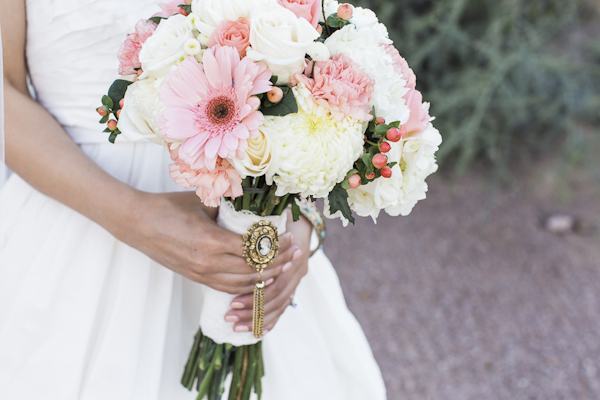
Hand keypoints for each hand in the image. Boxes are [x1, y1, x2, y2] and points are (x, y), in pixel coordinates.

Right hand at [108, 190, 298, 293]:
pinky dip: (246, 286)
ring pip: (242, 284)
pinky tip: (258, 279)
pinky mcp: (196, 278)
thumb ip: (230, 208)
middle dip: (278, 264)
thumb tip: (256, 205)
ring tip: (282, 268)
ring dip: (264, 278)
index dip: (276, 247)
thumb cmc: (169, 207)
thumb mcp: (203, 202)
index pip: (255, 250)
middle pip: (253, 271)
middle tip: (294, 254)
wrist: (136, 223)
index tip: (289, 238)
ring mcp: (201, 274)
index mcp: (212, 241)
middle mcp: (208, 263)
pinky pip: (227, 287)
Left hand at [224, 210, 311, 332]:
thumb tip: (219, 216)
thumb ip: (243, 218)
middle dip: (251, 309)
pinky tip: (257, 333)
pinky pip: (283, 307)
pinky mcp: (294, 282)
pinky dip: (271, 321)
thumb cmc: (280, 213)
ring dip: (257, 317)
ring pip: (278, 304)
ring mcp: (298, 276)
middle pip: (274, 296)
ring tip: (236, 325)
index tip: (231, 301)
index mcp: (290, 249)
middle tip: (229, 315)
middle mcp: (298, 267)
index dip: (252, 293)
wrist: (303, 214)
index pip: (272, 280)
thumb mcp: (261, 213)